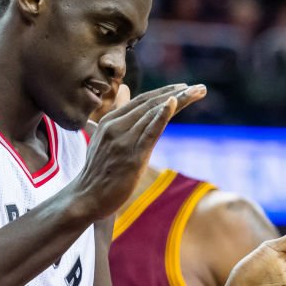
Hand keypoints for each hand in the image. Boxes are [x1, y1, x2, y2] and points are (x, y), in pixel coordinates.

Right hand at [73, 83, 206, 220]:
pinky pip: (149, 133)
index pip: (141, 101)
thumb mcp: (103, 136)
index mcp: (109, 121)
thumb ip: (118, 113)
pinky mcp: (132, 157)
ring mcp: (122, 141)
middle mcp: (115, 127)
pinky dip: (161, 116)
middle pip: (150, 104)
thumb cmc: (98, 170)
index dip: (164, 91)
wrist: (86, 197)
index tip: (184, 87)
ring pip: (153, 114)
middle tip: (200, 88)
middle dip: (177, 93)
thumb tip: (126, 89)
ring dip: (179, 100)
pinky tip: (173, 103)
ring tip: (199, 92)